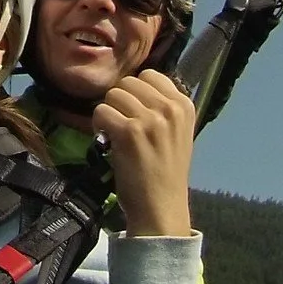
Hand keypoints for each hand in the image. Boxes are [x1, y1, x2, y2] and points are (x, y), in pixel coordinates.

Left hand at [93, 71, 194, 237]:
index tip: (136, 111)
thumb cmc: (165, 171)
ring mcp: (150, 119)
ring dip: (109, 112)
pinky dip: (98, 125)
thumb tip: (133, 83)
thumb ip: (161, 106)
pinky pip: (101, 111)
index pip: (150, 74)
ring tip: (116, 133)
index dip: (136, 91)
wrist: (161, 209)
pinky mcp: (129, 132)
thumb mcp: (175, 132)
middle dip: (120, 101)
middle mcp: (170, 108)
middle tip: (123, 124)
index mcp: (184, 105)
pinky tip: (107, 141)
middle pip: (128, 82)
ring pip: (113, 94)